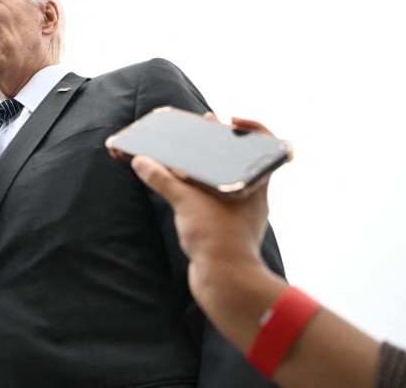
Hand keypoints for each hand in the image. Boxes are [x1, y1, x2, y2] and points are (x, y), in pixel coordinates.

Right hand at [129, 114, 277, 293]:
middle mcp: (251, 194)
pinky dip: (200, 191)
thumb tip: (140, 161)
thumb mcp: (185, 202)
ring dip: (205, 168)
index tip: (229, 122)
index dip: (251, 127)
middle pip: (238, 158)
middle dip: (217, 144)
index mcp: (251, 180)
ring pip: (225, 180)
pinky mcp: (228, 229)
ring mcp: (241, 212)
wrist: (226, 283)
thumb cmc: (216, 238)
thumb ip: (162, 179)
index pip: (264, 143)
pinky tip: (181, 189)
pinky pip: (215, 200)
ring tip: (181, 157)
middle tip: (199, 129)